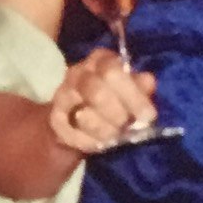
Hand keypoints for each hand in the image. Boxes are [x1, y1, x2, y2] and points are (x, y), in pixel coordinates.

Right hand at [43, 47, 158, 153]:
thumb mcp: (131, 90)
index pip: (112, 71)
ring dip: (105, 130)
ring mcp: (63, 94)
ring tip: (114, 136)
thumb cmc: (113, 99)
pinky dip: (89, 142)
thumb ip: (140, 86)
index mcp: (101, 60)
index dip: (132, 96)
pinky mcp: (54, 117)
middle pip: (96, 92)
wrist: (79, 117)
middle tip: (127, 126)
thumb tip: (148, 81)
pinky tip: (98, 143)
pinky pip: (73, 133)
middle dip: (117, 114)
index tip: (147, 116)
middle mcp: (78, 72)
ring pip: (84, 116)